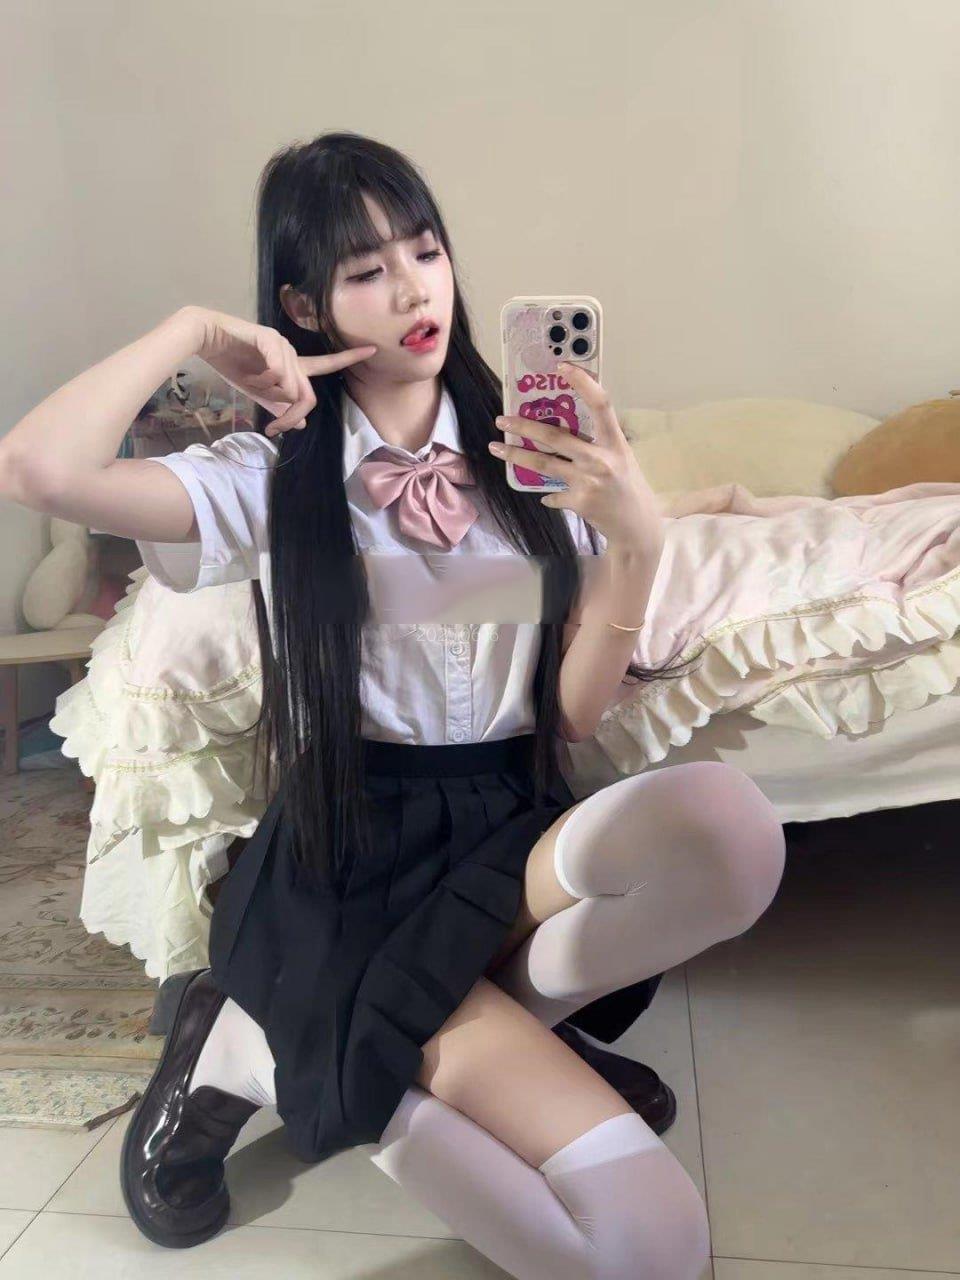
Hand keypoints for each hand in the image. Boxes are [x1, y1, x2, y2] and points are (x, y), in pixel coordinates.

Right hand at [184, 305, 377, 436]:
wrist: (206, 339)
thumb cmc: (231, 362)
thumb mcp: (258, 391)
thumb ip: (279, 406)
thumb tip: (301, 422)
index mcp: (292, 364)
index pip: (325, 365)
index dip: (348, 359)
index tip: (373, 349)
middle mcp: (292, 353)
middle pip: (306, 395)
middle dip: (290, 416)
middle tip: (273, 429)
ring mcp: (282, 345)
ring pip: (292, 386)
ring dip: (270, 394)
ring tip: (251, 382)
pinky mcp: (270, 339)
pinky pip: (279, 373)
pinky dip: (264, 380)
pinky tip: (250, 373)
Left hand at [492, 361, 660, 545]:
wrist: (637, 525)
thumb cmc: (628, 485)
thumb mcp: (621, 457)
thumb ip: (598, 441)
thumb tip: (563, 425)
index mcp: (615, 442)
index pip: (601, 405)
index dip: (583, 383)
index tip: (563, 366)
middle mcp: (602, 459)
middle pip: (556, 437)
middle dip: (524, 426)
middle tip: (502, 419)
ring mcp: (589, 482)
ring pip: (544, 464)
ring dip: (516, 455)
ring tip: (496, 447)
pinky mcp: (580, 503)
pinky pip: (553, 494)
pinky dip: (548, 494)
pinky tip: (546, 494)